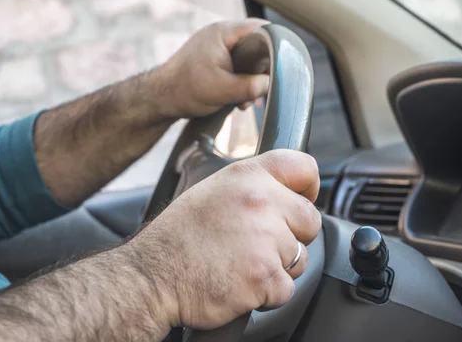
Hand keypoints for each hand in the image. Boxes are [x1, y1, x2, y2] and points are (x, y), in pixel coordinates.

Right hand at [127, 150, 320, 330]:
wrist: (151, 276)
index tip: (302, 199)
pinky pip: (286, 289)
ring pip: (300, 258)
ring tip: (242, 263)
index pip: (305, 167)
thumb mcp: (215, 190)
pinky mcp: (264, 276)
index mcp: (249, 176)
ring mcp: (265, 239)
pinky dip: (267, 294)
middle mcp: (261, 201)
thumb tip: (288, 194)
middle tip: (258, 244)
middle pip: (311, 220)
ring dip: (278, 267)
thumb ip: (255, 187)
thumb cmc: (180, 236)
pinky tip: (240, 283)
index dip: (308, 188)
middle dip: (292, 236)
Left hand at [149, 18, 269, 119]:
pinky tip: (238, 99)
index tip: (283, 64)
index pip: (261, 28)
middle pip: (257, 46)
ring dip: (251, 80)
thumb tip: (270, 85)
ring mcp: (217, 47)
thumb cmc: (184, 89)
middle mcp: (221, 35)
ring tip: (245, 99)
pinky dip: (241, 83)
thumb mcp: (222, 90)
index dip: (275, 44)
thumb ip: (250, 87)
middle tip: (261, 89)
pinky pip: (238, 67)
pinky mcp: (215, 61)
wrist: (159, 99)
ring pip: (248, 60)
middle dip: (262, 70)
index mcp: (223, 33)